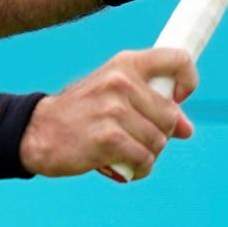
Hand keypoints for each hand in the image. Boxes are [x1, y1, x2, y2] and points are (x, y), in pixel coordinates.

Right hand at [19, 48, 197, 181]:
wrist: (39, 131)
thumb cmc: (81, 113)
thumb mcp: (114, 95)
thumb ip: (151, 105)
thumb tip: (187, 129)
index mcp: (125, 63)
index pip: (177, 58)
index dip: (188, 79)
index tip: (178, 97)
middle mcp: (120, 81)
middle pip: (170, 116)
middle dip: (159, 133)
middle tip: (134, 136)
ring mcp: (114, 109)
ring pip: (159, 141)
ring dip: (147, 154)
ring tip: (125, 151)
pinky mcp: (108, 138)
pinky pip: (144, 159)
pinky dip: (138, 168)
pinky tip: (122, 165)